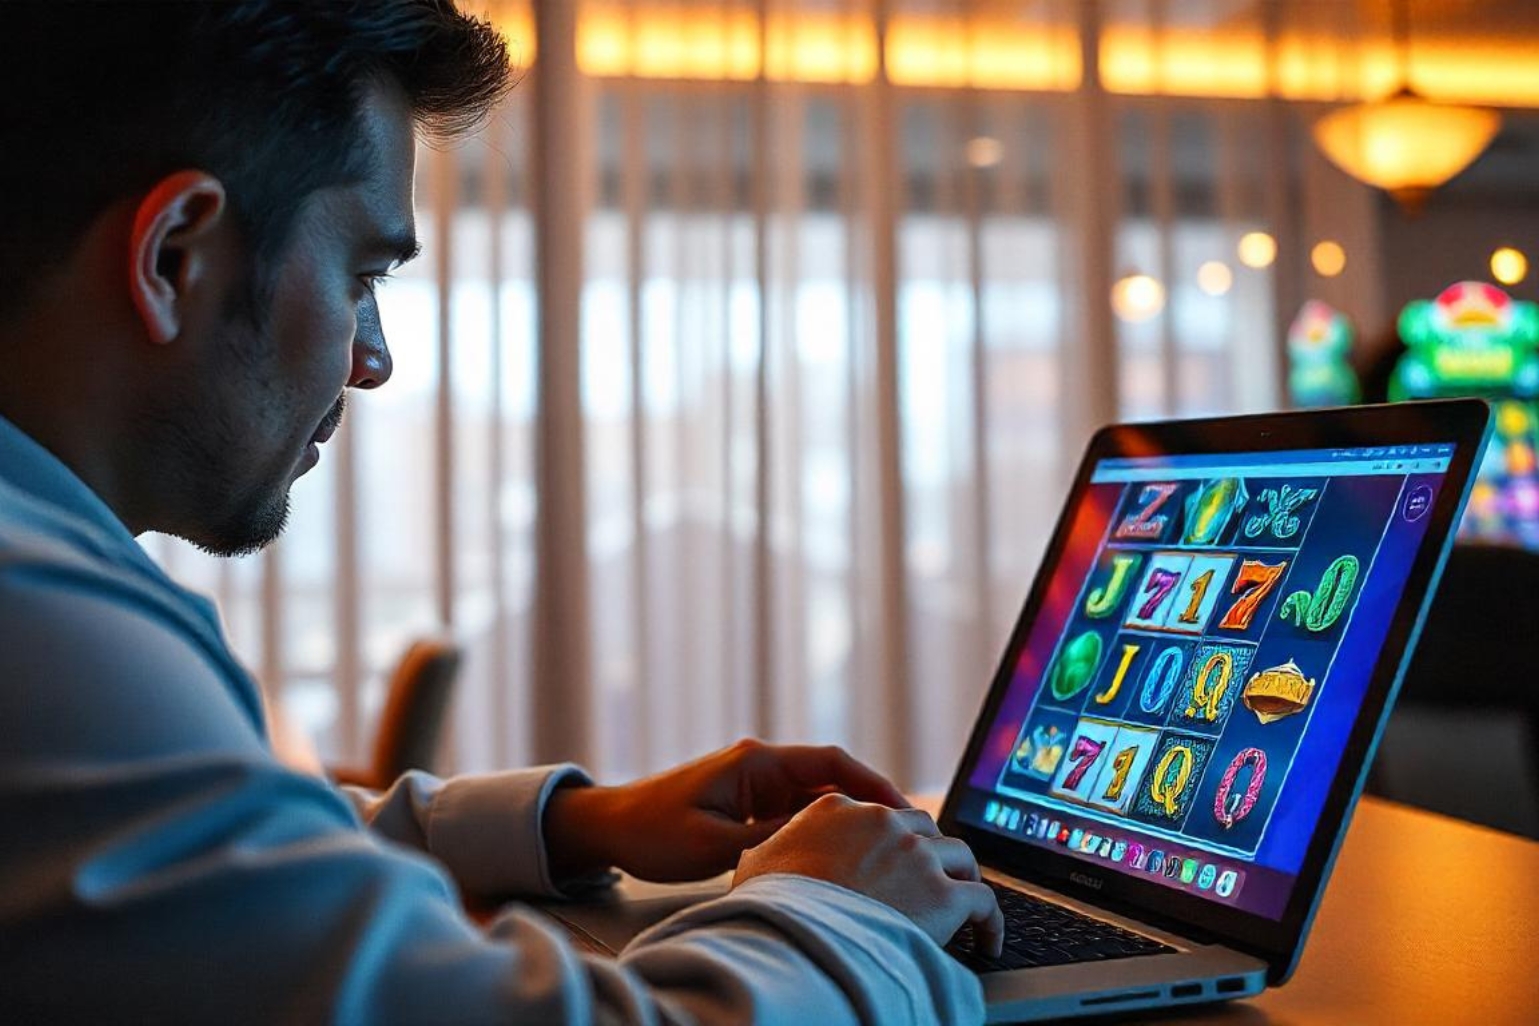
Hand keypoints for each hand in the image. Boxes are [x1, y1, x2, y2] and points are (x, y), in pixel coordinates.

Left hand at [543, 738, 909, 883]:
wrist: (608, 826)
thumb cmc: (652, 831)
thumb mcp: (712, 843)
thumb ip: (770, 839)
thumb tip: (824, 840)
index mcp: (755, 762)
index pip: (829, 763)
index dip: (872, 783)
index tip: (904, 809)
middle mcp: (761, 765)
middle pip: (831, 778)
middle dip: (869, 804)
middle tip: (906, 836)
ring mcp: (755, 782)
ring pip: (816, 797)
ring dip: (846, 819)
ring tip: (881, 848)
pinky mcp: (748, 801)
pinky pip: (795, 811)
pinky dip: (819, 828)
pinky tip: (838, 854)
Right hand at [733, 793, 1004, 957]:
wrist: (791, 937)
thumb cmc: (767, 907)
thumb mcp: (757, 864)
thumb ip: (772, 850)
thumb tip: (762, 857)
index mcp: (837, 808)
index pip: (880, 815)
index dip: (894, 840)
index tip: (900, 860)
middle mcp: (882, 822)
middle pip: (926, 829)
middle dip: (933, 854)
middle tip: (936, 883)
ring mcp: (916, 855)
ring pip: (961, 857)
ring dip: (965, 881)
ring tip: (969, 912)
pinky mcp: (942, 893)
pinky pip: (985, 901)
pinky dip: (991, 922)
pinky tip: (987, 941)